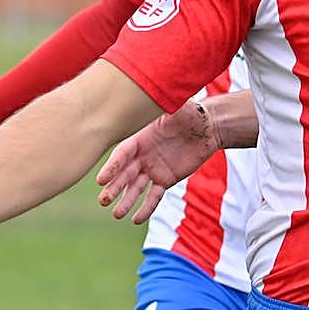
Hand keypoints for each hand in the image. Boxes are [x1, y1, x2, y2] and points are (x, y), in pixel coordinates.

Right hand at [97, 100, 220, 223]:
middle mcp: (142, 155)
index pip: (122, 154)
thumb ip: (165, 103)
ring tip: (117, 214)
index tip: (101, 179)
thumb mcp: (177, 106)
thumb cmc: (191, 113)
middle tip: (103, 200)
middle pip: (124, 174)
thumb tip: (157, 90)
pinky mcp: (165, 179)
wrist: (207, 126)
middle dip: (114, 187)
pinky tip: (136, 219)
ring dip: (126, 201)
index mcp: (140, 138)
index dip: (112, 166)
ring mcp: (152, 168)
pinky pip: (154, 196)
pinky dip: (146, 207)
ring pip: (135, 188)